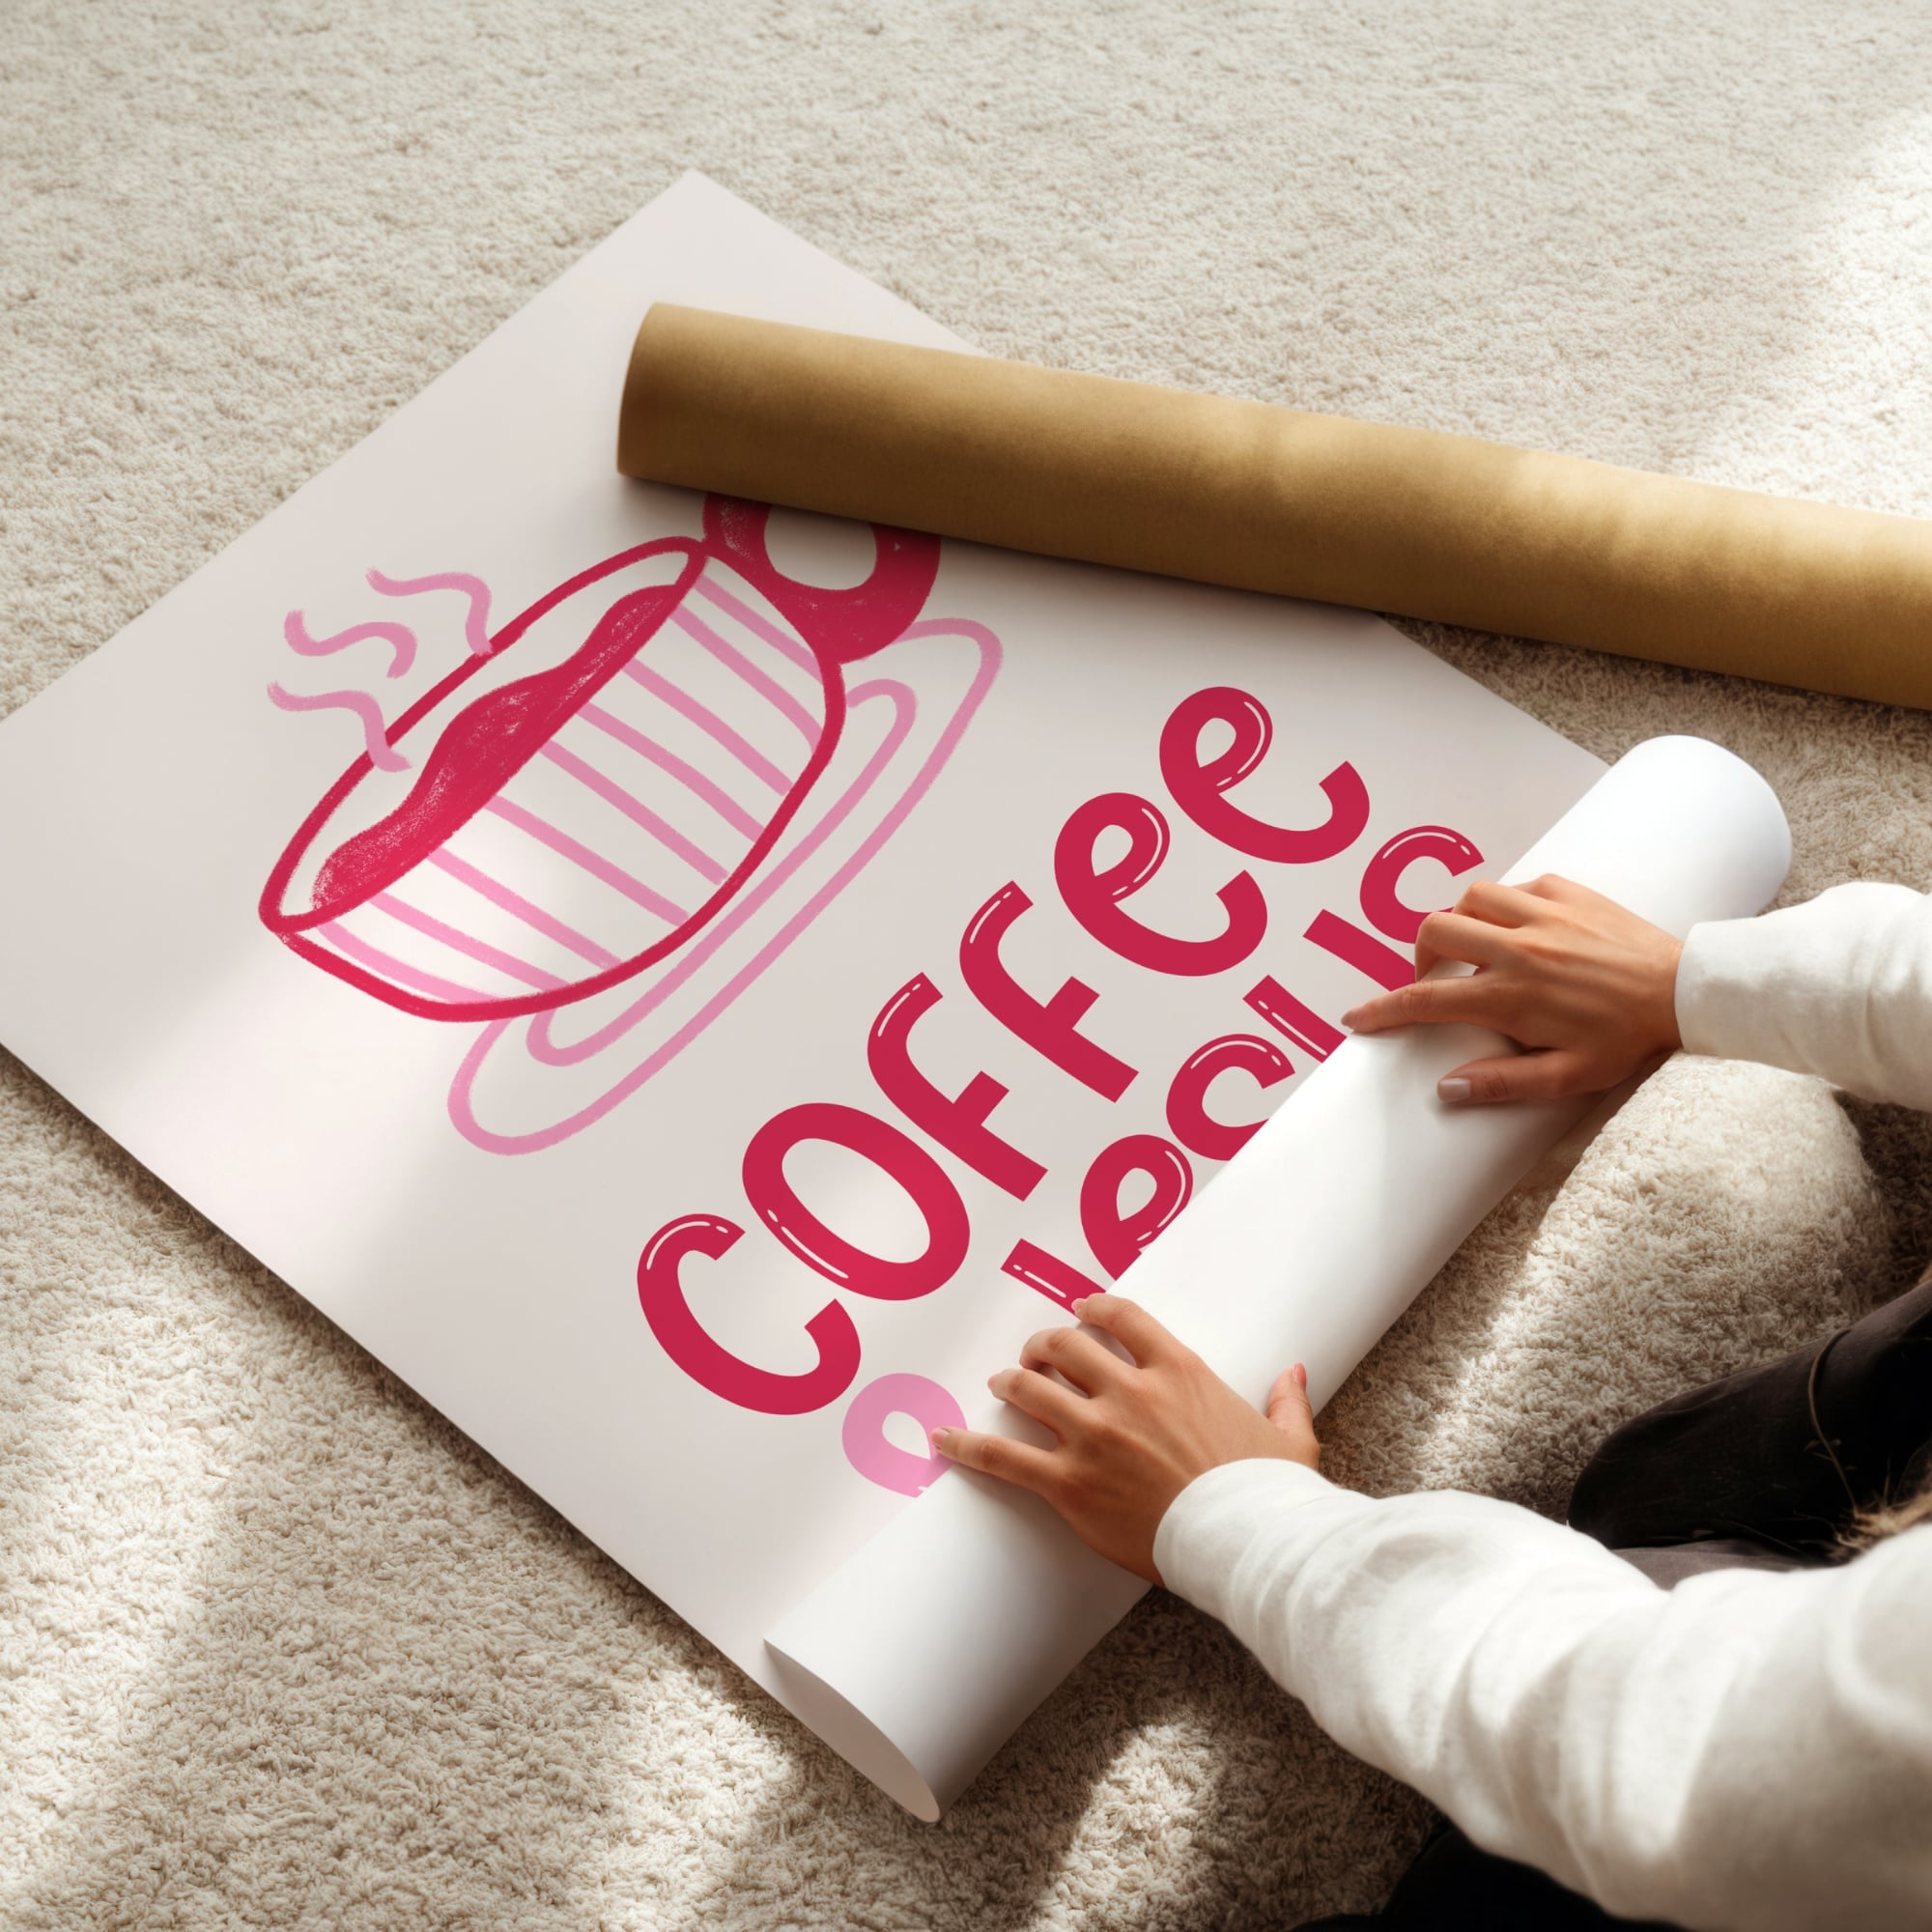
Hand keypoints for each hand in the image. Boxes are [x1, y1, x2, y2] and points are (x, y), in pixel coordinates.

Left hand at [930, 1293, 1318, 1584]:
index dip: (1092, 1308)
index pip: (1121, 1317)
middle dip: (1044, 1344)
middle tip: (1035, 1354)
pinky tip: (944, 1439)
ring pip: (1030, 1388)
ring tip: (1001, 1383)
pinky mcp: (1070, 1483)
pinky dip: (969, 1445)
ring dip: (1010, 1382)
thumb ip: (1286, 1399)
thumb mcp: (1289, 1439)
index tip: (1079, 1310)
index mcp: (1178, 1371)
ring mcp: (1094, 1435)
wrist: (1248, 1544)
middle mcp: (1129, 1392)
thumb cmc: (1270, 1495)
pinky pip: (1005, 1457)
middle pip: (1065, 1346)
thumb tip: (1294, 1372)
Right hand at [1341, 875, 1683, 1104]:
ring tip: (1473, 948)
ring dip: (1460, 922)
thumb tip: (1446, 1089)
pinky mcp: (1568, 891)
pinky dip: (1504, 904)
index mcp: (1511, 995)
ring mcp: (1543, 913)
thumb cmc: (1628, 1039)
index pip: (1425, 1001)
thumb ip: (1503, 1083)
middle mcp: (1518, 947)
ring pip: (1469, 898)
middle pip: (1435, 931)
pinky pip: (1515, 886)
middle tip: (1434, 980)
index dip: (1382, 1010)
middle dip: (1419, 956)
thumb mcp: (1568, 1077)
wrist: (1686, 991)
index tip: (1357, 1018)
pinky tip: (1518, 928)